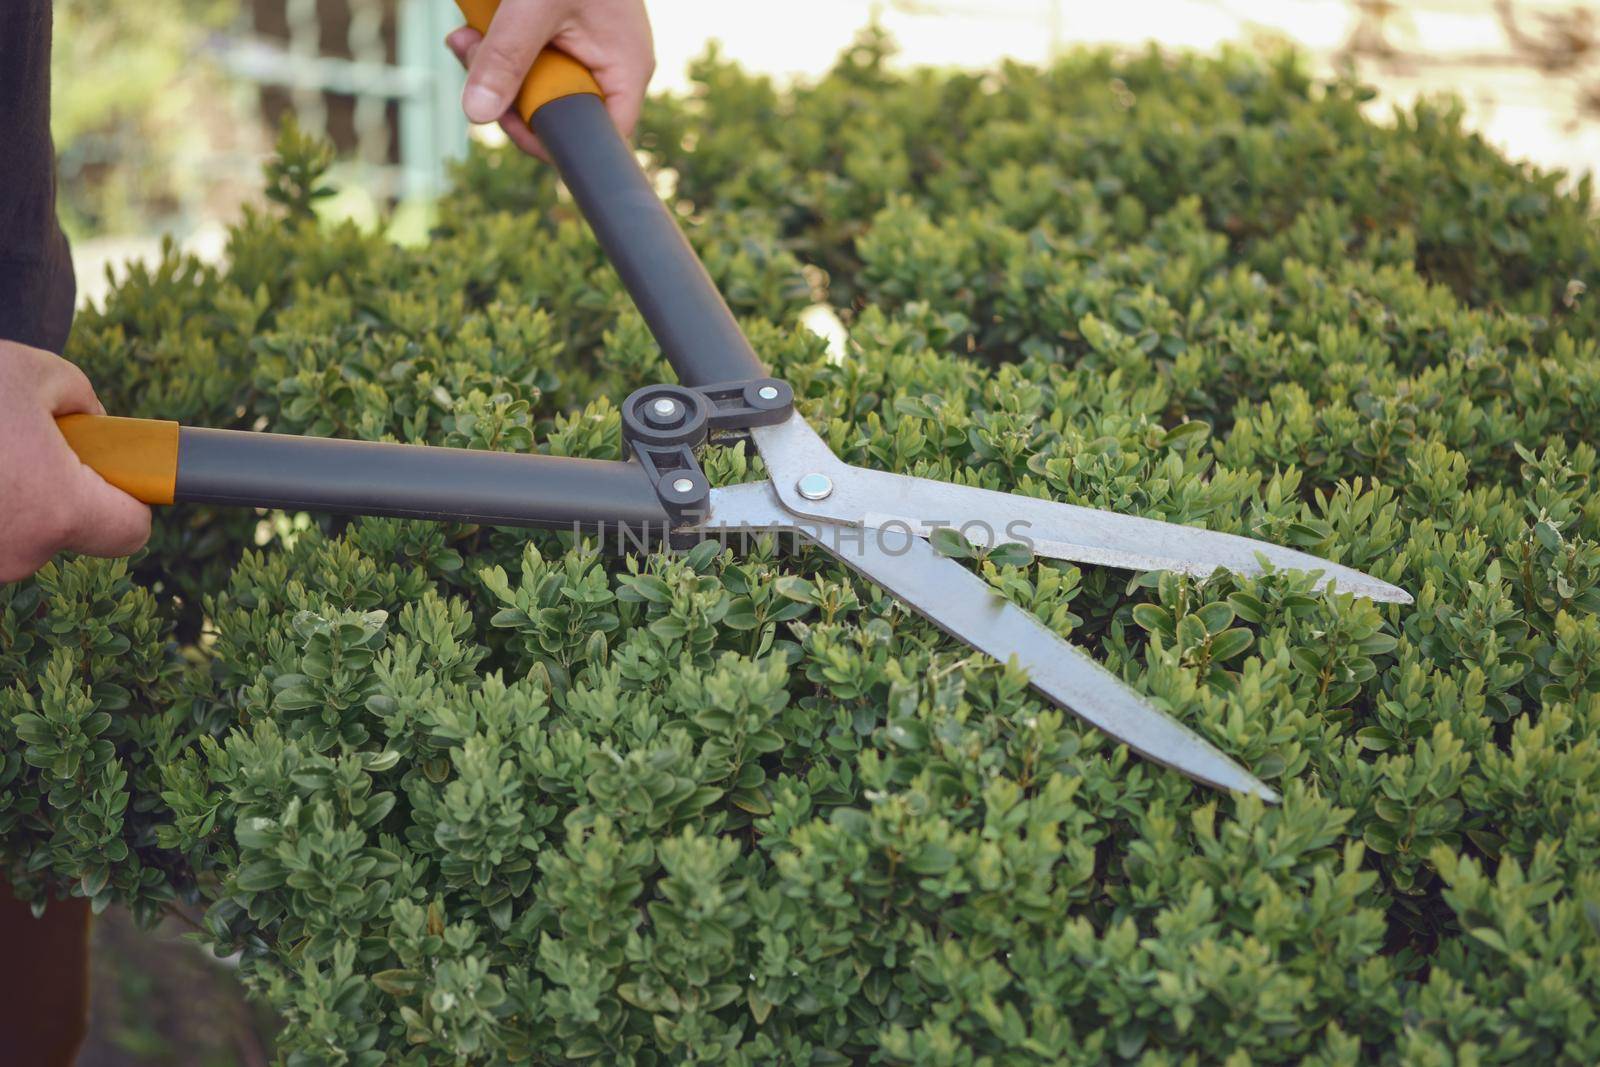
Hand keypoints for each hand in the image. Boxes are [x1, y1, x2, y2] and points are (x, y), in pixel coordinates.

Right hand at [0, 341, 150, 582]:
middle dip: (53, 491)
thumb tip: (92, 423)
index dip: (129, 500)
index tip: (118, 478)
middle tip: (19, 445)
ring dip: (3, 500)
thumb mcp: (30, 372)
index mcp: (58, 508)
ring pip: (12, 534)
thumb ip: (81, 400)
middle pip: (65, 531)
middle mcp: (19, 553)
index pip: (130, 531)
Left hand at [446, 0, 654, 161]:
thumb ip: (506, 58)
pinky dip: (499, 46)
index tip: (503, 116)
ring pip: (536, 85)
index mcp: (625, 71)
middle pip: (557, 112)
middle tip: (469, 55)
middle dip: (507, 91)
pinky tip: (477, 24)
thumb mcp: (533, 5)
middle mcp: (611, 68)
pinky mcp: (565, 36)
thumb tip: (477, 114)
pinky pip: (530, 57)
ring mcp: (589, 52)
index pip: (598, 137)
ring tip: (467, 35)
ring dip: (494, 66)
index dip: (550, 139)